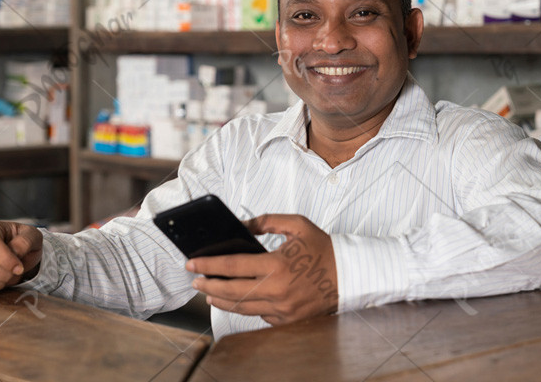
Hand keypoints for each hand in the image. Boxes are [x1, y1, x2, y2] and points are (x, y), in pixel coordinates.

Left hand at [187, 214, 337, 325]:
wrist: (348, 275)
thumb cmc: (323, 249)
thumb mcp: (297, 225)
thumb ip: (266, 221)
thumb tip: (242, 226)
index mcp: (277, 265)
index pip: (232, 266)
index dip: (208, 265)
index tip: (192, 262)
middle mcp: (277, 290)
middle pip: (230, 292)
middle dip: (208, 285)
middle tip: (195, 281)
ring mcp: (282, 309)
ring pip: (241, 308)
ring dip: (220, 300)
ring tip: (208, 292)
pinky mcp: (287, 320)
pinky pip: (258, 315)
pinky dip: (244, 307)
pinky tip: (234, 300)